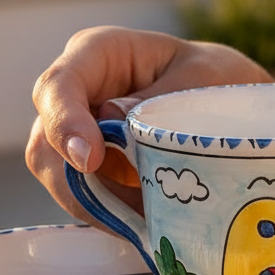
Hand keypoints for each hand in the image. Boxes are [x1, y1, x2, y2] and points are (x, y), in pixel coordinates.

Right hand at [26, 26, 271, 220]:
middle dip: (78, 181)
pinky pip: (85, 198)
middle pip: (45, 142)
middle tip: (129, 207)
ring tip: (149, 217)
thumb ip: (160, 98)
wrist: (228, 104)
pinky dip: (113, 215)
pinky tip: (147, 221)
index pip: (57, 87)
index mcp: (97, 53)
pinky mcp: (91, 169)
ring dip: (99, 204)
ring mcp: (78, 133)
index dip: (64, 124)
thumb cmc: (214, 77)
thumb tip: (111, 121)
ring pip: (59, 178)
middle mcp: (77, 92)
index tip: (90, 159)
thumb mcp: (202, 77)